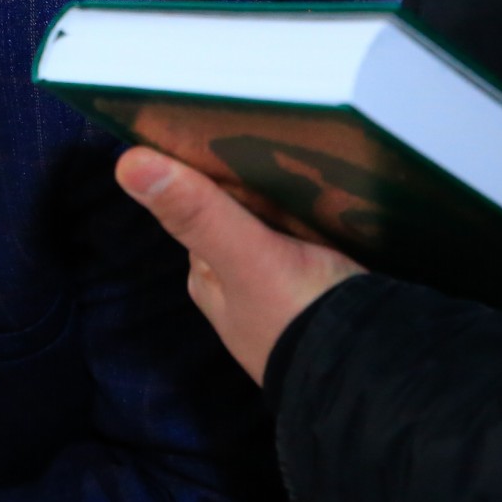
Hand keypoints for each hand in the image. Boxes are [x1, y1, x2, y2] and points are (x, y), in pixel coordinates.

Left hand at [116, 147, 363, 382]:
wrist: (374, 373)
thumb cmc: (300, 317)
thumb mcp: (245, 257)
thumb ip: (197, 214)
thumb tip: (128, 164)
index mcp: (210, 277)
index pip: (203, 206)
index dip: (218, 169)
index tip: (242, 128)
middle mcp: (240, 288)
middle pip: (244, 217)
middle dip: (263, 184)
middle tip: (293, 137)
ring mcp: (285, 296)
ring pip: (285, 231)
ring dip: (301, 201)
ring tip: (325, 159)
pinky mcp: (329, 296)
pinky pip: (323, 247)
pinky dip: (330, 224)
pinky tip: (349, 205)